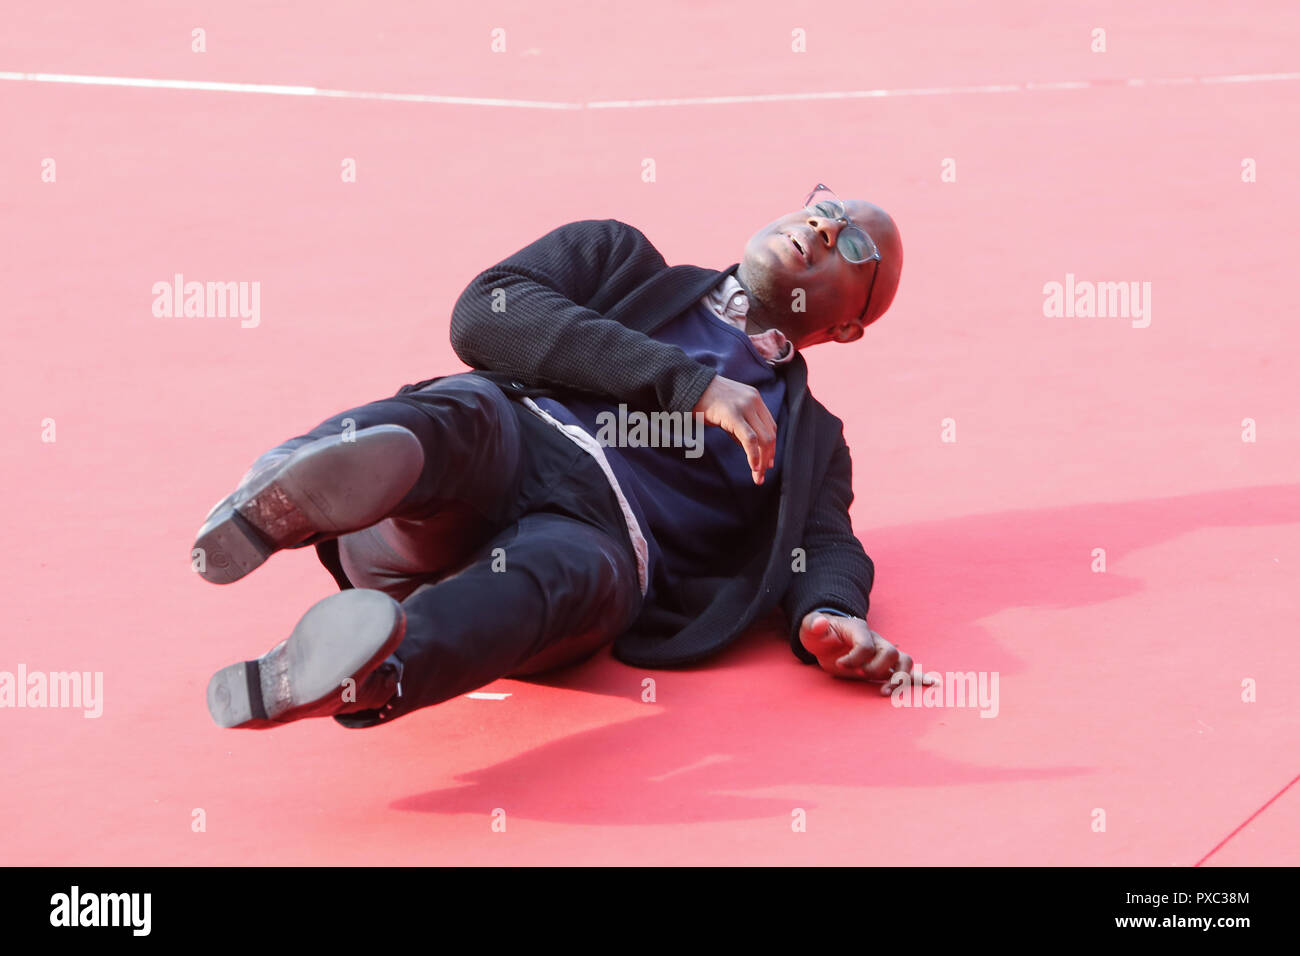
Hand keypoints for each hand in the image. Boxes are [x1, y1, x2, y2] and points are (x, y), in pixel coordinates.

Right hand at [692, 375, 776, 484]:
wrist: (688, 384)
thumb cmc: (704, 399)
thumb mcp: (728, 410)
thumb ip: (741, 425)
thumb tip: (749, 447)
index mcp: (754, 398)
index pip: (771, 426)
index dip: (772, 446)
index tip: (767, 462)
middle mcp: (754, 400)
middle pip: (770, 434)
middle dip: (768, 457)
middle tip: (762, 474)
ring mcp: (745, 406)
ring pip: (763, 438)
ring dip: (762, 461)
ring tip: (757, 476)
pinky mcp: (733, 414)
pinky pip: (750, 439)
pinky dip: (754, 455)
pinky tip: (753, 466)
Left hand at [799, 612, 935, 694]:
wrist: (828, 637)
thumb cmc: (820, 633)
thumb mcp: (811, 628)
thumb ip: (813, 625)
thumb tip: (818, 624)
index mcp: (860, 631)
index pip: (866, 644)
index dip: (854, 657)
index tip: (839, 664)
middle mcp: (876, 641)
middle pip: (890, 652)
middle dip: (877, 667)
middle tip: (861, 674)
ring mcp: (882, 653)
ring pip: (903, 661)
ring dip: (899, 678)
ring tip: (885, 691)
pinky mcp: (883, 667)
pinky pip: (906, 671)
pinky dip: (919, 679)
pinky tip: (933, 685)